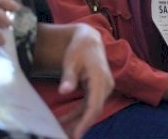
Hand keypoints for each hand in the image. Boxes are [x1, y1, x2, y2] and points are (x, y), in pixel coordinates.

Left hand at [56, 24, 113, 138]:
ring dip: (78, 121)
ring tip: (62, 131)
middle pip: (94, 110)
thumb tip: (64, 91)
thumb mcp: (70, 61)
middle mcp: (106, 84)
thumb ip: (68, 77)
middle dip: (81, 125)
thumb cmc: (79, 49)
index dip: (86, 121)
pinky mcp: (98, 89)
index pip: (94, 105)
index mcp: (100, 77)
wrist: (88, 39)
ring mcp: (103, 87)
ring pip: (92, 109)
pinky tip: (65, 120)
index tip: (77, 134)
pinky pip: (89, 105)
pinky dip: (78, 113)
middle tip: (66, 137)